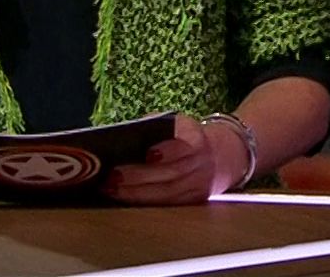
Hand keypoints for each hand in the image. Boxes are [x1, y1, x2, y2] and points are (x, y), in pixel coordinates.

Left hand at [101, 114, 236, 205]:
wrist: (217, 156)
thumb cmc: (183, 137)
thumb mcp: (174, 125)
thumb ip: (152, 128)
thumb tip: (120, 138)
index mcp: (196, 136)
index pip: (185, 144)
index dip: (169, 151)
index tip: (148, 153)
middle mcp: (201, 161)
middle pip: (171, 172)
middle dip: (140, 176)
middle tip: (113, 176)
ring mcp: (200, 184)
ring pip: (167, 192)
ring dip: (137, 193)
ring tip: (111, 189)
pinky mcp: (194, 200)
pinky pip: (167, 204)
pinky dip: (144, 201)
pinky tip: (124, 198)